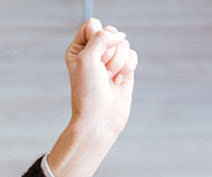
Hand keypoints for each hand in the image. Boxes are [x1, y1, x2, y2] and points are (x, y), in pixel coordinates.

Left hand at [66, 19, 135, 138]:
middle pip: (111, 32)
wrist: (100, 117)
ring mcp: (109, 60)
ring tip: (109, 78)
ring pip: (124, 44)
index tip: (93, 56)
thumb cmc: (88, 91)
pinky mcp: (124, 68)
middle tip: (101, 70)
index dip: (97, 36)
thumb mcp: (86, 58)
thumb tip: (119, 36)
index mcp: (78, 48)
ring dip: (118, 62)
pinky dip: (127, 68)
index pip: (93, 24)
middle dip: (109, 51)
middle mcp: (93, 52)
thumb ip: (101, 37)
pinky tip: (118, 82)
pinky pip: (133, 55)